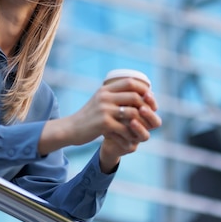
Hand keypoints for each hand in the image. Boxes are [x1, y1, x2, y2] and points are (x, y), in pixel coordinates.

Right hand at [38, 77, 161, 162]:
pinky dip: (131, 134)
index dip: (143, 88)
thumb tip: (134, 90)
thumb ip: (113, 95)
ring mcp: (104, 110)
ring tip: (143, 128)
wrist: (71, 128)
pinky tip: (132, 139)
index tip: (149, 98)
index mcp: (105, 89)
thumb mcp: (99, 100)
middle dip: (146, 106)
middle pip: (134, 97)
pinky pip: (125, 128)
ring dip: (141, 122)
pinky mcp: (104, 124)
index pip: (130, 82)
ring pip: (133, 113)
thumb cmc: (88, 116)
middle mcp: (105, 97)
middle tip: (149, 116)